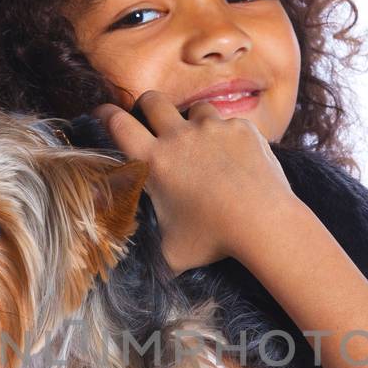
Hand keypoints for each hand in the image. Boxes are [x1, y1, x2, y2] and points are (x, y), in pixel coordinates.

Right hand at [91, 90, 293, 273]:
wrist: (264, 223)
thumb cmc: (215, 240)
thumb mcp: (171, 251)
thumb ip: (150, 250)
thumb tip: (133, 266)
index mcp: (155, 162)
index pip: (118, 125)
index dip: (106, 115)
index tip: (103, 114)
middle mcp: (180, 137)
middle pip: (152, 100)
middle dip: (147, 106)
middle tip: (150, 120)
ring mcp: (213, 128)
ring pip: (195, 109)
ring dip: (192, 121)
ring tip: (202, 145)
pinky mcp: (243, 128)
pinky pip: (229, 123)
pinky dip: (228, 137)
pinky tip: (236, 160)